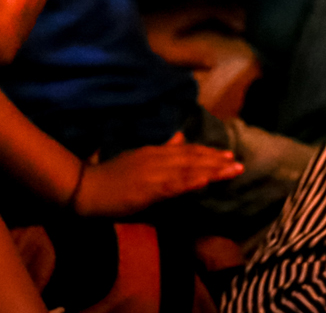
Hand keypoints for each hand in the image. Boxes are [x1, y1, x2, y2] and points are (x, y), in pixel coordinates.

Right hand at [73, 135, 242, 217]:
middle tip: (239, 164)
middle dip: (217, 161)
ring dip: (212, 170)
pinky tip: (204, 182)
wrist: (86, 188)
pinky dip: (189, 183)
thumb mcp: (137, 157)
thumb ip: (160, 149)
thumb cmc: (110, 175)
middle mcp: (158, 158)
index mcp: (155, 152)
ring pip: (188, 170)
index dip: (209, 154)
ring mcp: (153, 172)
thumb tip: (179, 138)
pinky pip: (172, 185)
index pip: (188, 152)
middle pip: (193, 159)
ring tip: (232, 170)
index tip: (229, 155)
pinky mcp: (146, 188)